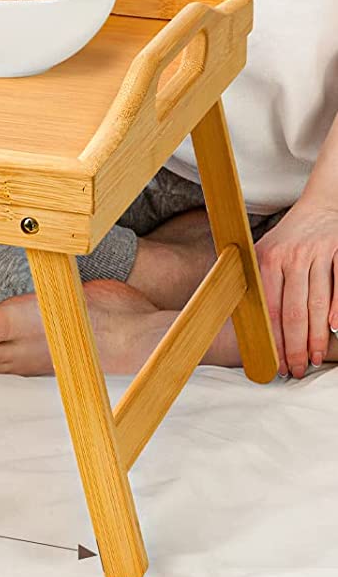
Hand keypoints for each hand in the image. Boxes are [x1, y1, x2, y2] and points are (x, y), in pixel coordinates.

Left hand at [253, 195, 337, 377]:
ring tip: (313, 359)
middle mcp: (292, 256)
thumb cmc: (290, 237)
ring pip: (317, 303)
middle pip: (294, 310)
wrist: (322, 206)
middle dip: (294, 346)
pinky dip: (337, 308)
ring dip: (316, 336)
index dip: (273, 338)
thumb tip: (247, 318)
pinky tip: (334, 330)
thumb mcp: (265, 251)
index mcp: (268, 258)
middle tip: (295, 369)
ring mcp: (318, 254)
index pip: (270, 307)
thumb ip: (258, 280)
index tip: (275, 361)